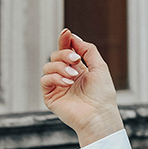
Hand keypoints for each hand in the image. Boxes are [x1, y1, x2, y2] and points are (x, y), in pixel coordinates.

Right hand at [41, 29, 122, 145]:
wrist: (99, 115)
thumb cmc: (103, 95)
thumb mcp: (99, 67)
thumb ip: (88, 50)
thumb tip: (73, 37)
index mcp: (79, 70)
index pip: (67, 51)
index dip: (65, 41)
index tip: (66, 33)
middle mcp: (67, 76)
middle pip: (56, 55)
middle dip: (64, 54)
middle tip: (76, 60)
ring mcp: (58, 86)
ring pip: (48, 66)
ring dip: (61, 67)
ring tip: (73, 76)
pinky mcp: (50, 96)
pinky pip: (45, 79)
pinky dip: (55, 77)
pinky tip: (67, 83)